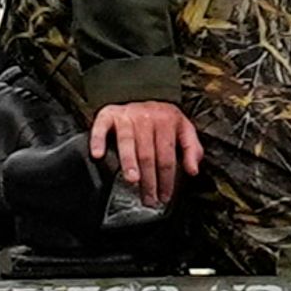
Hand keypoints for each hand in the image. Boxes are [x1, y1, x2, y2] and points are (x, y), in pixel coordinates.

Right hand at [87, 101, 203, 207]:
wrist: (142, 91)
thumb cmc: (162, 117)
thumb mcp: (183, 128)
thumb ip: (191, 148)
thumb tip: (193, 170)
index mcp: (166, 121)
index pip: (167, 156)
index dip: (167, 179)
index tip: (165, 196)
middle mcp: (146, 117)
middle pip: (148, 154)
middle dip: (149, 180)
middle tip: (149, 198)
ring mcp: (127, 115)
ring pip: (127, 142)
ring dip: (129, 162)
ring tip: (132, 180)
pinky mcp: (109, 114)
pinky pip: (101, 127)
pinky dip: (98, 140)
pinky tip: (98, 155)